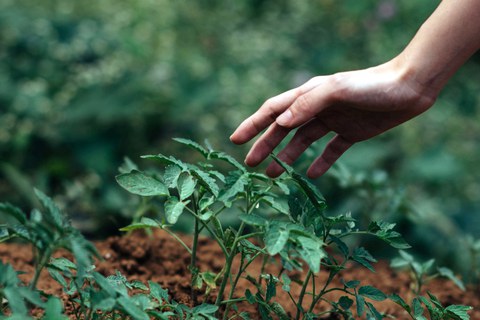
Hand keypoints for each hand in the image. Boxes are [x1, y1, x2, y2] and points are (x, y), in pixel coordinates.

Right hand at [230, 60, 436, 177]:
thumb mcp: (337, 90)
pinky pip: (331, 150)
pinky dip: (320, 162)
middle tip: (250, 164)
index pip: (273, 110)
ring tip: (273, 175)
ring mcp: (333, 121)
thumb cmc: (372, 86)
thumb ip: (307, 104)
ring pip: (303, 141)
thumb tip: (279, 123)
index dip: (253, 124)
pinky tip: (311, 174)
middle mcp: (317, 108)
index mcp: (309, 94)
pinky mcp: (351, 133)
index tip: (235, 140)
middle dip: (265, 145)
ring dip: (287, 157)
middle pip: (283, 129)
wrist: (410, 88)